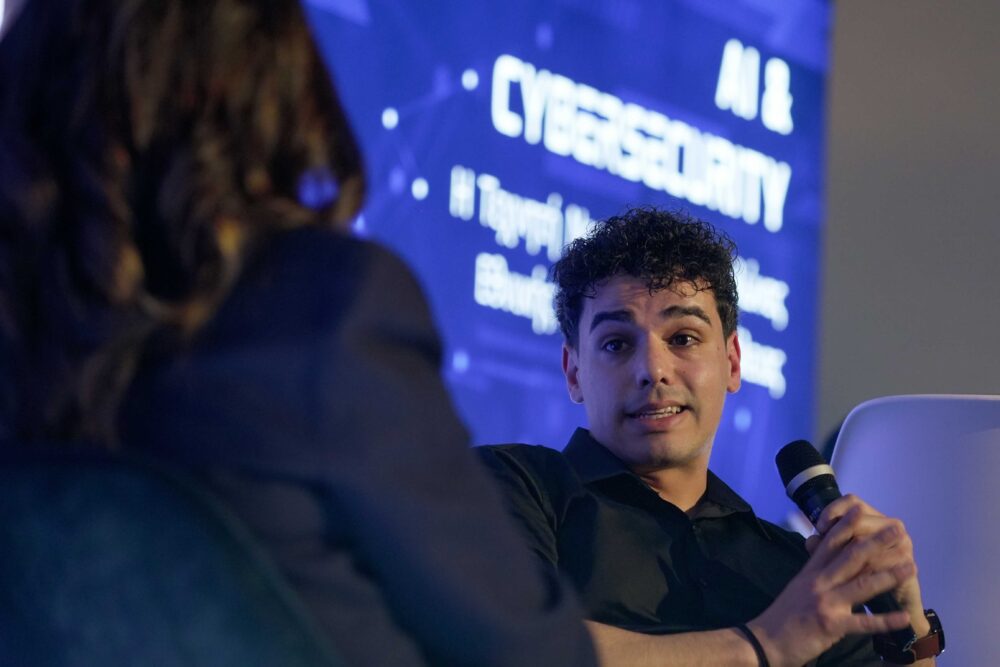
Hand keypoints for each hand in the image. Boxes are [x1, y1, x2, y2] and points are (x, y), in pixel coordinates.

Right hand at [747, 504, 913, 666]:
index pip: (829, 542)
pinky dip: (885, 621)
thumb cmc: (782, 616)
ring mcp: (826, 603)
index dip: (845, 524)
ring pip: (862, 585)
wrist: (764, 642)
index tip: (859, 508)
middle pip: (851, 557)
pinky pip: (863, 623)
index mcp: (810, 572)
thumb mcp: (796, 588)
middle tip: (898, 529)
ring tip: (911, 566)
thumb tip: (824, 557)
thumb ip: (813, 573)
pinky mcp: (831, 625)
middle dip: (876, 541)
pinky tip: (903, 618)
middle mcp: (818, 582)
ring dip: (889, 575)